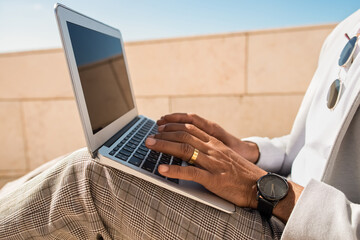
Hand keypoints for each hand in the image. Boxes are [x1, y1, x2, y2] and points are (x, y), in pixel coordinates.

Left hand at [145, 120, 266, 208]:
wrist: (260, 186)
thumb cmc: (242, 173)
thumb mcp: (226, 156)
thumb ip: (211, 150)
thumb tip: (193, 148)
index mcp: (216, 143)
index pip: (191, 128)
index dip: (174, 125)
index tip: (161, 125)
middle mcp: (213, 150)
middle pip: (185, 136)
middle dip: (165, 134)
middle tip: (150, 135)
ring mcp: (213, 163)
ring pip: (185, 150)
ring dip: (164, 146)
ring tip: (150, 145)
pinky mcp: (213, 179)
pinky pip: (191, 173)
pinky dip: (174, 171)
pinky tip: (162, 170)